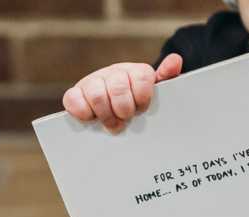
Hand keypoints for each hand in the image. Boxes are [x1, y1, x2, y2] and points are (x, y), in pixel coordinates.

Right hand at [62, 53, 182, 133]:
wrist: (114, 110)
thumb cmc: (139, 103)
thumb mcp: (155, 93)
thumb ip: (166, 79)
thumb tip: (175, 60)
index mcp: (135, 71)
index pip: (141, 76)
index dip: (142, 97)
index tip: (142, 109)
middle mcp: (113, 73)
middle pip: (118, 86)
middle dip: (123, 109)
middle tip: (126, 120)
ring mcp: (93, 81)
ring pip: (96, 94)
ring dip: (106, 114)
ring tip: (113, 124)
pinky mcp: (75, 93)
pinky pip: (73, 99)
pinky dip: (82, 111)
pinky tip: (91, 118)